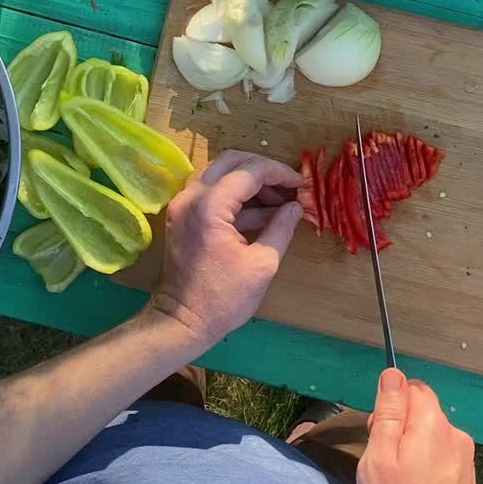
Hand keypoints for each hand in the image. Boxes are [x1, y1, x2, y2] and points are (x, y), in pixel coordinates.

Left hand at [154, 150, 303, 345]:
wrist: (182, 322)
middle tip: (288, 185)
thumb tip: (296, 207)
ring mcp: (182, 206)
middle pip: (230, 162)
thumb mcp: (262, 264)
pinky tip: (262, 213)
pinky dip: (235, 197)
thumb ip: (281, 228)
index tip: (301, 183)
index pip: (249, 171)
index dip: (279, 173)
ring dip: (249, 182)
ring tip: (279, 202)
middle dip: (263, 170)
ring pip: (219, 174)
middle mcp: (190, 197)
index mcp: (210, 206)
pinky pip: (211, 192)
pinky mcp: (182, 217)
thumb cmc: (223, 299)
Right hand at [357, 369, 475, 483]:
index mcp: (434, 424)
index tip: (378, 431)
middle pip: (423, 411)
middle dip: (400, 427)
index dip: (390, 405)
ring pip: (431, 435)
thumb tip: (393, 374)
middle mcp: (456, 436)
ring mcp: (465, 459)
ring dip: (413, 448)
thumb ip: (389, 412)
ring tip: (398, 479)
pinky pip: (442, 457)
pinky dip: (426, 465)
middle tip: (383, 460)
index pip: (412, 387)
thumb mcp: (380, 456)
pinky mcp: (466, 479)